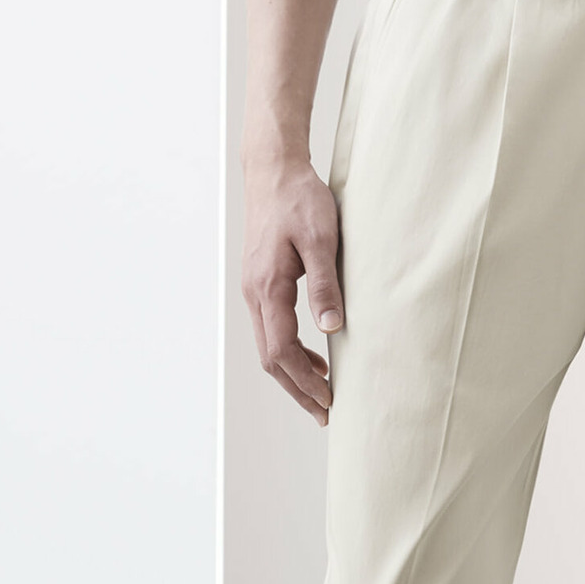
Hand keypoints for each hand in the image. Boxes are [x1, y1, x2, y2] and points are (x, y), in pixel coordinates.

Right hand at [241, 151, 342, 423]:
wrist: (273, 170)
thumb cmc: (299, 199)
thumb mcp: (321, 239)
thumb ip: (325, 284)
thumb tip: (330, 328)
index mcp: (267, 288)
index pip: (281, 350)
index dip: (305, 380)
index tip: (329, 400)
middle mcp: (254, 294)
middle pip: (271, 358)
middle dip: (298, 389)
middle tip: (325, 413)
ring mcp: (254, 290)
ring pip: (269, 347)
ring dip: (293, 374)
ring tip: (322, 393)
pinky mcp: (261, 284)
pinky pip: (271, 330)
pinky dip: (290, 352)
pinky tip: (314, 358)